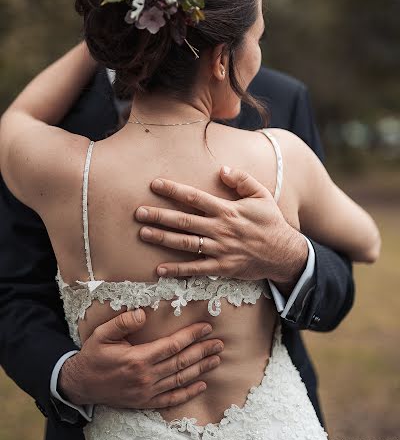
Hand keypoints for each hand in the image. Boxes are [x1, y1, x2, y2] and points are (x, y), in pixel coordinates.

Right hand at [59, 309, 222, 407]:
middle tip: (219, 343)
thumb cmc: (93, 356)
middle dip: (203, 351)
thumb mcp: (102, 334)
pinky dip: (188, 392)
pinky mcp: (146, 402)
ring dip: (201, 369)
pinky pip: (172, 399)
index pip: (172, 345)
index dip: (191, 336)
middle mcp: (146, 377)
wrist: (81, 385)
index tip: (205, 327)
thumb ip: (122, 322)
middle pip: (182, 362)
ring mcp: (147, 392)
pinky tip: (202, 384)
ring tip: (216, 359)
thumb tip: (142, 315)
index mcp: (138, 359)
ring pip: (181, 379)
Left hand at [135, 167, 307, 289]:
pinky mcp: (222, 268)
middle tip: (139, 212)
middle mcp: (221, 229)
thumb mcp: (261, 195)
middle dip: (160, 215)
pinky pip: (196, 269)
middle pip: (184, 221)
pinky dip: (177, 270)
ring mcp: (220, 250)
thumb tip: (221, 169)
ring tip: (143, 234)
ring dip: (163, 239)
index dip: (173, 190)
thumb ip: (242, 180)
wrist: (284, 253)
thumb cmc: (270, 222)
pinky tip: (159, 269)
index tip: (155, 184)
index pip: (195, 197)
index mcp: (228, 210)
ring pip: (186, 244)